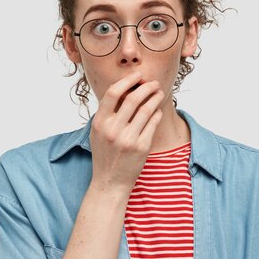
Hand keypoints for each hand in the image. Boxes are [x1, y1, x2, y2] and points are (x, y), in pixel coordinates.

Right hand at [89, 72, 164, 194]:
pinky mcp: (142, 147)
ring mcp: (128, 139)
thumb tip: (124, 89)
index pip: (113, 93)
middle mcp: (113, 130)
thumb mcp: (98, 132)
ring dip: (155, 97)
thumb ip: (107, 113)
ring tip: (159, 93)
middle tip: (153, 83)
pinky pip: (153, 123)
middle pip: (133, 98)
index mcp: (99, 123)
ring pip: (147, 109)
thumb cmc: (104, 155)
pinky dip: (157, 113)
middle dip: (146, 86)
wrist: (110, 182)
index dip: (127, 81)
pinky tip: (158, 110)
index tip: (137, 76)